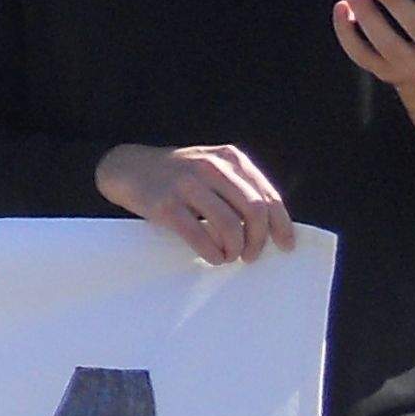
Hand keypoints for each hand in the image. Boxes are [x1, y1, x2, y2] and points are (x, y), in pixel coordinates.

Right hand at [96, 141, 299, 265]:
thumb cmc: (178, 176)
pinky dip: (213, 253)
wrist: (128, 167)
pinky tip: (213, 257)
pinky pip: (199, 236)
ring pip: (229, 225)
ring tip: (230, 256)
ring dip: (235, 249)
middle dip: (258, 240)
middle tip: (251, 256)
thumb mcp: (211, 167)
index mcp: (229, 158)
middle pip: (253, 210)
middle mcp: (211, 167)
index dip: (281, 225)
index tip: (286, 246)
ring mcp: (187, 185)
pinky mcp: (166, 205)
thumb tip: (270, 227)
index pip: (267, 195)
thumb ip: (238, 187)